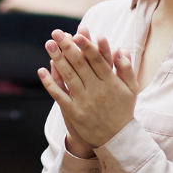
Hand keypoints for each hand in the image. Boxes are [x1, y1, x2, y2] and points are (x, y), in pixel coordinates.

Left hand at [37, 29, 137, 151]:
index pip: (98, 60)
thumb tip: (121, 49)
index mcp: (111, 82)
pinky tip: (42, 70)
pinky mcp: (73, 112)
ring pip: (68, 76)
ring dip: (57, 59)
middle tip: (57, 33)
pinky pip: (59, 95)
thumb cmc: (123, 110)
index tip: (78, 33)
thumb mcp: (131, 89)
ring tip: (49, 44)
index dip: (87, 46)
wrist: (116, 139)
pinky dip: (50, 82)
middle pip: (80, 64)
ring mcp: (84, 101)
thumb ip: (126, 68)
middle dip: (68, 47)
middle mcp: (96, 90)